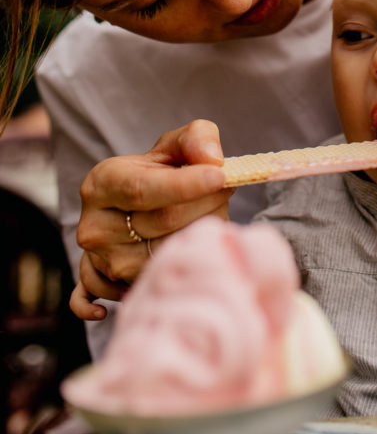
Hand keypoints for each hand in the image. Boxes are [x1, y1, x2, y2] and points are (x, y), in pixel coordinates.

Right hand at [71, 120, 229, 320]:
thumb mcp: (177, 144)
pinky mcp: (104, 287)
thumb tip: (213, 160)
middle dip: (205, 205)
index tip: (221, 178)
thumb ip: (198, 138)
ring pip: (161, 256)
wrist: (137, 206)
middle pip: (161, 222)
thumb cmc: (162, 172)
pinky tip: (166, 277)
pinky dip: (151, 286)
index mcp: (103, 182)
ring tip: (207, 216)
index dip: (186, 185)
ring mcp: (98, 260)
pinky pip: (130, 295)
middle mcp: (94, 225)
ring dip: (198, 237)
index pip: (144, 190)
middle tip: (226, 193)